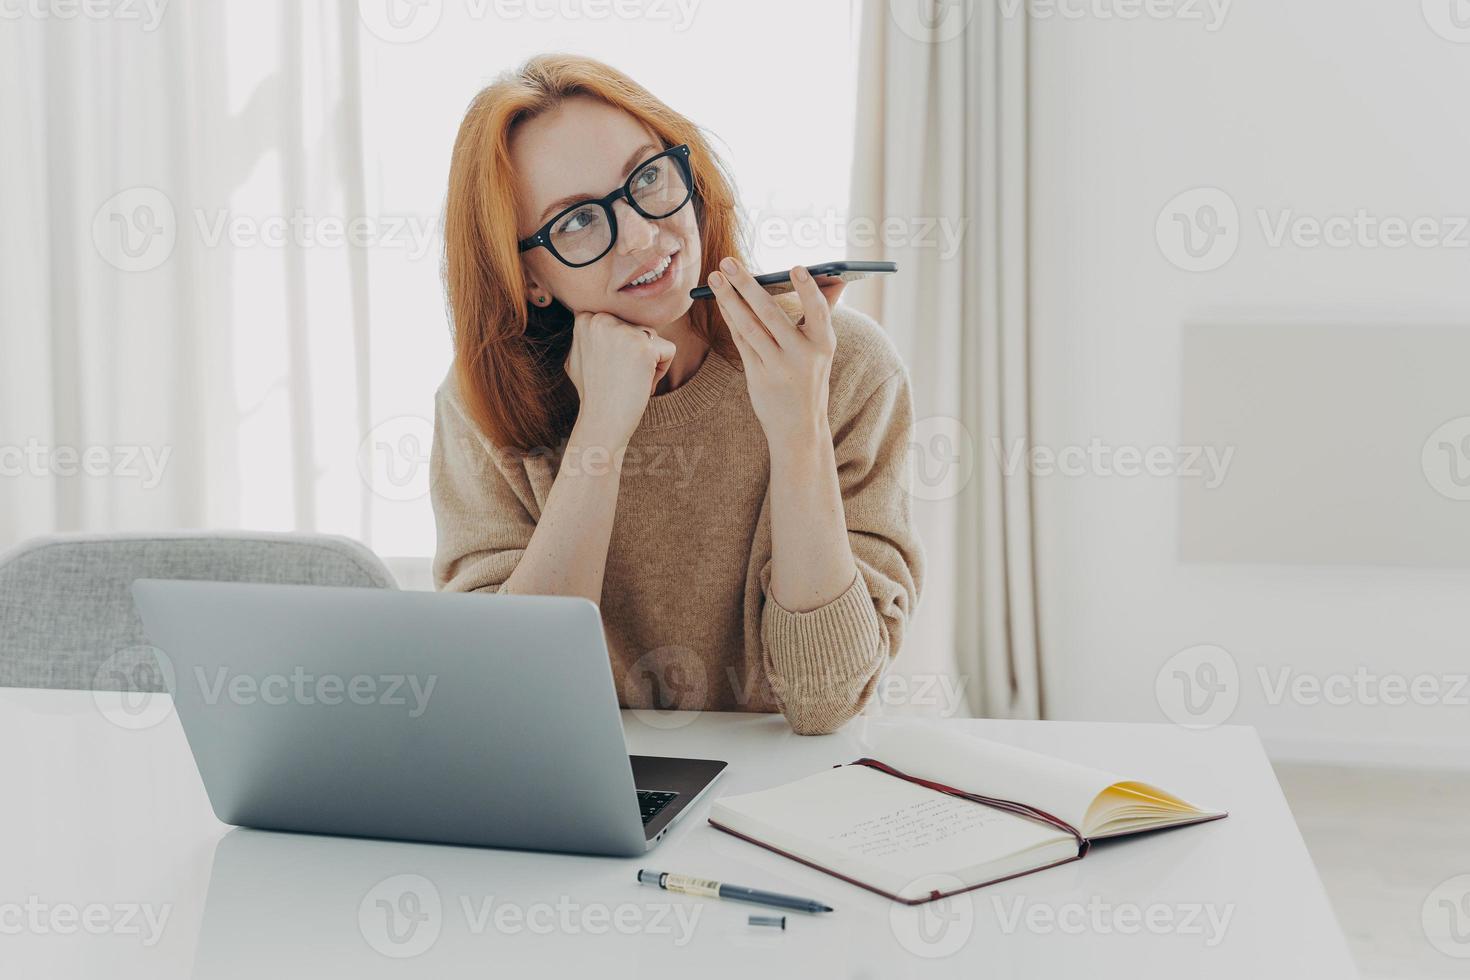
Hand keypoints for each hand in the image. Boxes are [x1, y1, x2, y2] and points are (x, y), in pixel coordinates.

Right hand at [564, 311, 676, 449]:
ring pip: (653, 337)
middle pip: (638, 326)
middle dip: (636, 352)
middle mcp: (602, 318)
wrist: (601, 422)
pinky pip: (668, 350)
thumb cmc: (593, 393)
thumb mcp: (579, 354)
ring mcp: (623, 331)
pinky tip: (642, 385)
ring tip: (629, 381)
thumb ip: (591, 332)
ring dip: (648, 361)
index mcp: (586, 317)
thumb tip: (592, 315)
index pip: (622, 318)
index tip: (609, 366)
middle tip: (619, 376)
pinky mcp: (644, 347)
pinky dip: (661, 371)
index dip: (620, 345)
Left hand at [708, 259, 845, 448]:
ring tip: (715, 276)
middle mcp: (801, 355)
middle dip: (747, 285)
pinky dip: (730, 317)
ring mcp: (777, 367)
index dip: (808, 290)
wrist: (799, 426)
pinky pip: (741, 341)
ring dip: (729, 298)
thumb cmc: (811, 377)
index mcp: (823, 344)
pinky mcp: (757, 375)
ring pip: (749, 326)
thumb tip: (838, 278)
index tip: (797, 268)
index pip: (817, 312)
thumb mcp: (822, 349)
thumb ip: (823, 313)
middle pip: (770, 314)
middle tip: (729, 262)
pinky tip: (721, 300)